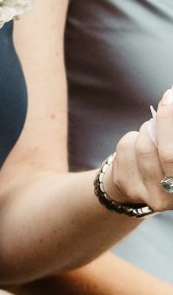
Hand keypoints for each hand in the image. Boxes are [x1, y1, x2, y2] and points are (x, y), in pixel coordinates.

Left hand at [99, 89, 172, 212]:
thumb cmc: (170, 158)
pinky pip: (126, 149)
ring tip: (151, 130)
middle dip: (167, 122)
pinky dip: (132, 137)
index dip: (172, 124)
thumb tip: (171, 99)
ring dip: (148, 130)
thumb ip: (170, 131)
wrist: (144, 182)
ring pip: (145, 148)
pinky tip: (138, 143)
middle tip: (168, 100)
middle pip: (170, 155)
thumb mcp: (170, 145)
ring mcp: (153, 195)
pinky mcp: (129, 188)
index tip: (172, 99)